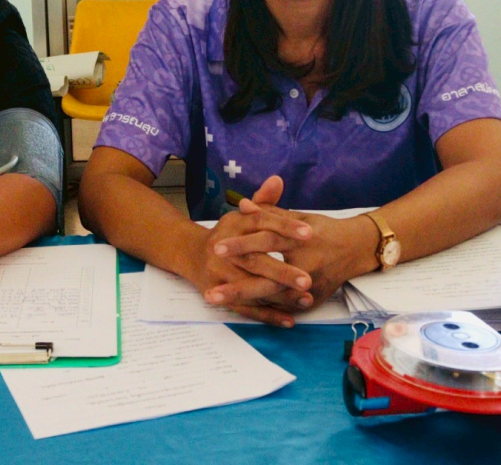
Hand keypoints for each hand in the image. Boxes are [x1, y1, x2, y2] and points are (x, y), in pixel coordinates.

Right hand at [186, 176, 315, 326]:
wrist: (190, 255)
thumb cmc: (226, 234)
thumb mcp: (242, 215)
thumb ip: (263, 200)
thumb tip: (278, 180)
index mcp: (233, 225)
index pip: (261, 222)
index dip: (285, 226)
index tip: (309, 233)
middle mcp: (223, 251)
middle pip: (255, 260)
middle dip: (282, 271)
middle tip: (308, 279)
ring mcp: (219, 275)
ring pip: (251, 288)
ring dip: (279, 296)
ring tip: (306, 299)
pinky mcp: (219, 295)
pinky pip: (245, 308)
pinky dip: (267, 315)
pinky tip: (289, 320)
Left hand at [214, 185, 380, 306]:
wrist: (356, 248)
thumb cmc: (324, 229)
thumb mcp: (298, 216)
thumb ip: (269, 211)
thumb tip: (243, 204)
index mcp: (301, 241)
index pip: (266, 241)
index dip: (241, 244)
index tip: (216, 248)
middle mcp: (305, 266)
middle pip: (266, 279)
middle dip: (236, 286)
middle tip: (209, 291)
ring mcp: (310, 287)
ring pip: (272, 297)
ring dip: (244, 301)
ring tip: (216, 300)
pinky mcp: (312, 300)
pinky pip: (283, 307)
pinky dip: (261, 308)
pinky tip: (237, 309)